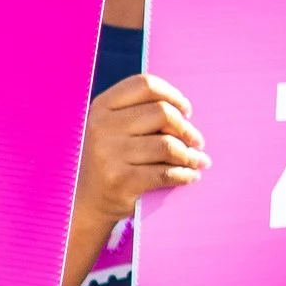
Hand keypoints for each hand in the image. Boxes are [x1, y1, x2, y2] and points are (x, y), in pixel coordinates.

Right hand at [77, 72, 207, 232]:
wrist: (87, 201)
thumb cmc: (111, 159)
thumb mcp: (113, 127)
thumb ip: (140, 112)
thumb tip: (185, 112)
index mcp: (101, 106)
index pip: (145, 85)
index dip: (173, 95)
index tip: (186, 111)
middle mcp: (102, 126)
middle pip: (162, 113)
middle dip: (187, 128)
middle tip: (197, 141)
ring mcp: (109, 154)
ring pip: (168, 145)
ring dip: (190, 155)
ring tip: (197, 160)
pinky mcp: (120, 180)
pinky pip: (165, 173)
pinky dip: (185, 174)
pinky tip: (190, 175)